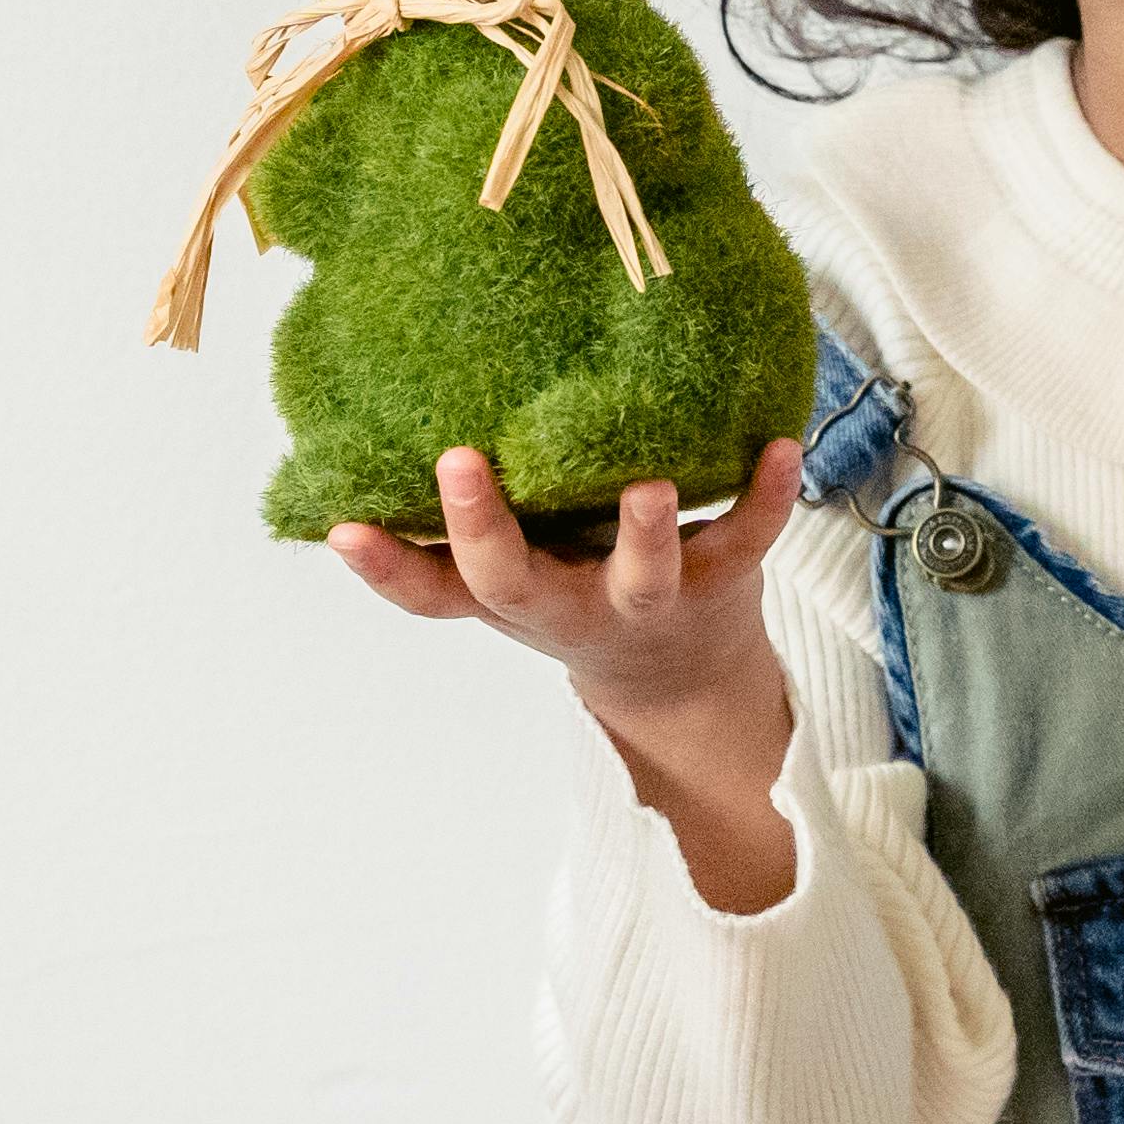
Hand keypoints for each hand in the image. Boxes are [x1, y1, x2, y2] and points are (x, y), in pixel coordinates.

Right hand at [333, 443, 803, 909]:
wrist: (684, 682)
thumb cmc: (573, 593)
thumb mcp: (507, 577)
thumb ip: (449, 531)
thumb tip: (358, 441)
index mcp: (511, 596)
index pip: (430, 591)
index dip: (384, 567)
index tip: (343, 527)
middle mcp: (570, 604)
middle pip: (515, 583)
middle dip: (485, 529)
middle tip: (459, 464)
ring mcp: (648, 597)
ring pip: (641, 575)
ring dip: (644, 534)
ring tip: (647, 487)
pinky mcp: (724, 579)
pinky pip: (749, 537)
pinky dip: (769, 495)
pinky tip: (780, 447)